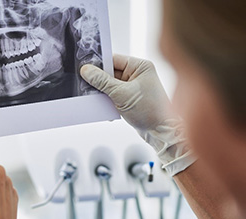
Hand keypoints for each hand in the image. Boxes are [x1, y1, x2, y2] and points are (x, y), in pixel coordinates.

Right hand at [81, 54, 195, 175]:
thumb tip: (86, 70)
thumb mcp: (122, 94)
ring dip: (103, 93)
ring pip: (110, 86)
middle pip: (110, 73)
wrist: (160, 132)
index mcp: (140, 66)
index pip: (113, 59)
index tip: (84, 70)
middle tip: (88, 87)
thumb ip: (102, 82)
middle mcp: (137, 74)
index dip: (98, 65)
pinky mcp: (130, 99)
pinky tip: (107, 108)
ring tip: (99, 100)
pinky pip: (113, 96)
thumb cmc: (150, 111)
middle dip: (99, 82)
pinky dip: (108, 101)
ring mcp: (134, 87)